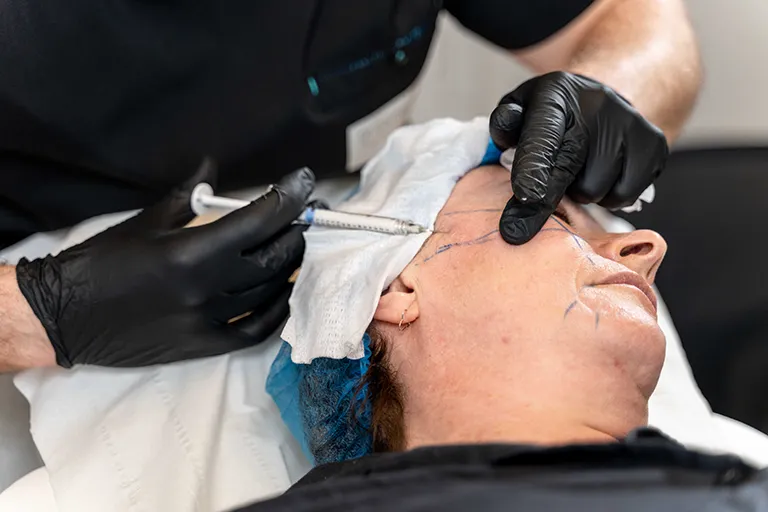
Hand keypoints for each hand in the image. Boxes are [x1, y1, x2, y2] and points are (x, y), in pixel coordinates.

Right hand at [15, 160, 313, 366]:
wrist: (65, 316)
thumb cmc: (103, 262)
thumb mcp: (147, 222)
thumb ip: (188, 195)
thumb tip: (211, 166)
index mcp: (191, 250)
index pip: (259, 219)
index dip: (289, 197)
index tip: (303, 182)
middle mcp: (206, 287)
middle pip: (274, 257)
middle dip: (294, 232)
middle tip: (301, 216)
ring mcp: (207, 321)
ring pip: (270, 292)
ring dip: (290, 267)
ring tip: (294, 248)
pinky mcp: (202, 347)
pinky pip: (254, 331)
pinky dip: (276, 311)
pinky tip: (284, 292)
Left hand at [490, 71, 667, 244]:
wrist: (601, 104)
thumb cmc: (550, 119)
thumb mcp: (519, 112)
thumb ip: (505, 124)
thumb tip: (506, 134)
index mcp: (556, 94)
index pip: (544, 135)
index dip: (534, 168)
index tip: (525, 196)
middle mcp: (598, 103)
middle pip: (569, 166)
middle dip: (544, 199)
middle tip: (518, 226)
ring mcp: (631, 123)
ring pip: (595, 189)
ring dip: (578, 193)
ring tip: (575, 174)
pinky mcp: (655, 145)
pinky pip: (624, 196)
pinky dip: (607, 198)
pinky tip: (600, 177)